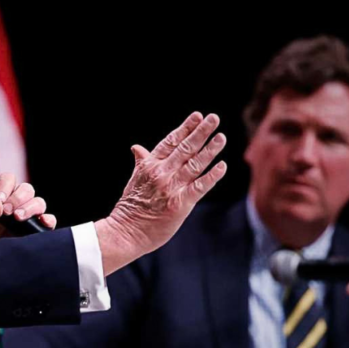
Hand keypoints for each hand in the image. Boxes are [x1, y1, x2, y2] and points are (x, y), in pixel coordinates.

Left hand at [0, 173, 55, 242]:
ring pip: (38, 202)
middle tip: (7, 212)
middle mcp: (16, 204)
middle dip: (18, 198)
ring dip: (30, 207)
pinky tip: (42, 221)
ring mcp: (28, 217)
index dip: (6, 186)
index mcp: (1, 196)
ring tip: (18, 218)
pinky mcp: (36, 230)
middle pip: (27, 189)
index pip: (9, 180)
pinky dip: (48, 220)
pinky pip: (48, 221)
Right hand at [95, 112, 226, 273]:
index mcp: (150, 165)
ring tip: (221, 137)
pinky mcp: (180, 204)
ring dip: (210, 149)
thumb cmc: (130, 207)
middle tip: (214, 118)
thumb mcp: (134, 179)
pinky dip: (212, 176)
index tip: (198, 116)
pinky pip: (199, 187)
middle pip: (185, 148)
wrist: (126, 232)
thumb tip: (136, 147)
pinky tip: (222, 166)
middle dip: (201, 132)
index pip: (170, 141)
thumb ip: (142, 162)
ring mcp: (171, 187)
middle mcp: (161, 172)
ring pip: (194, 164)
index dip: (185, 128)